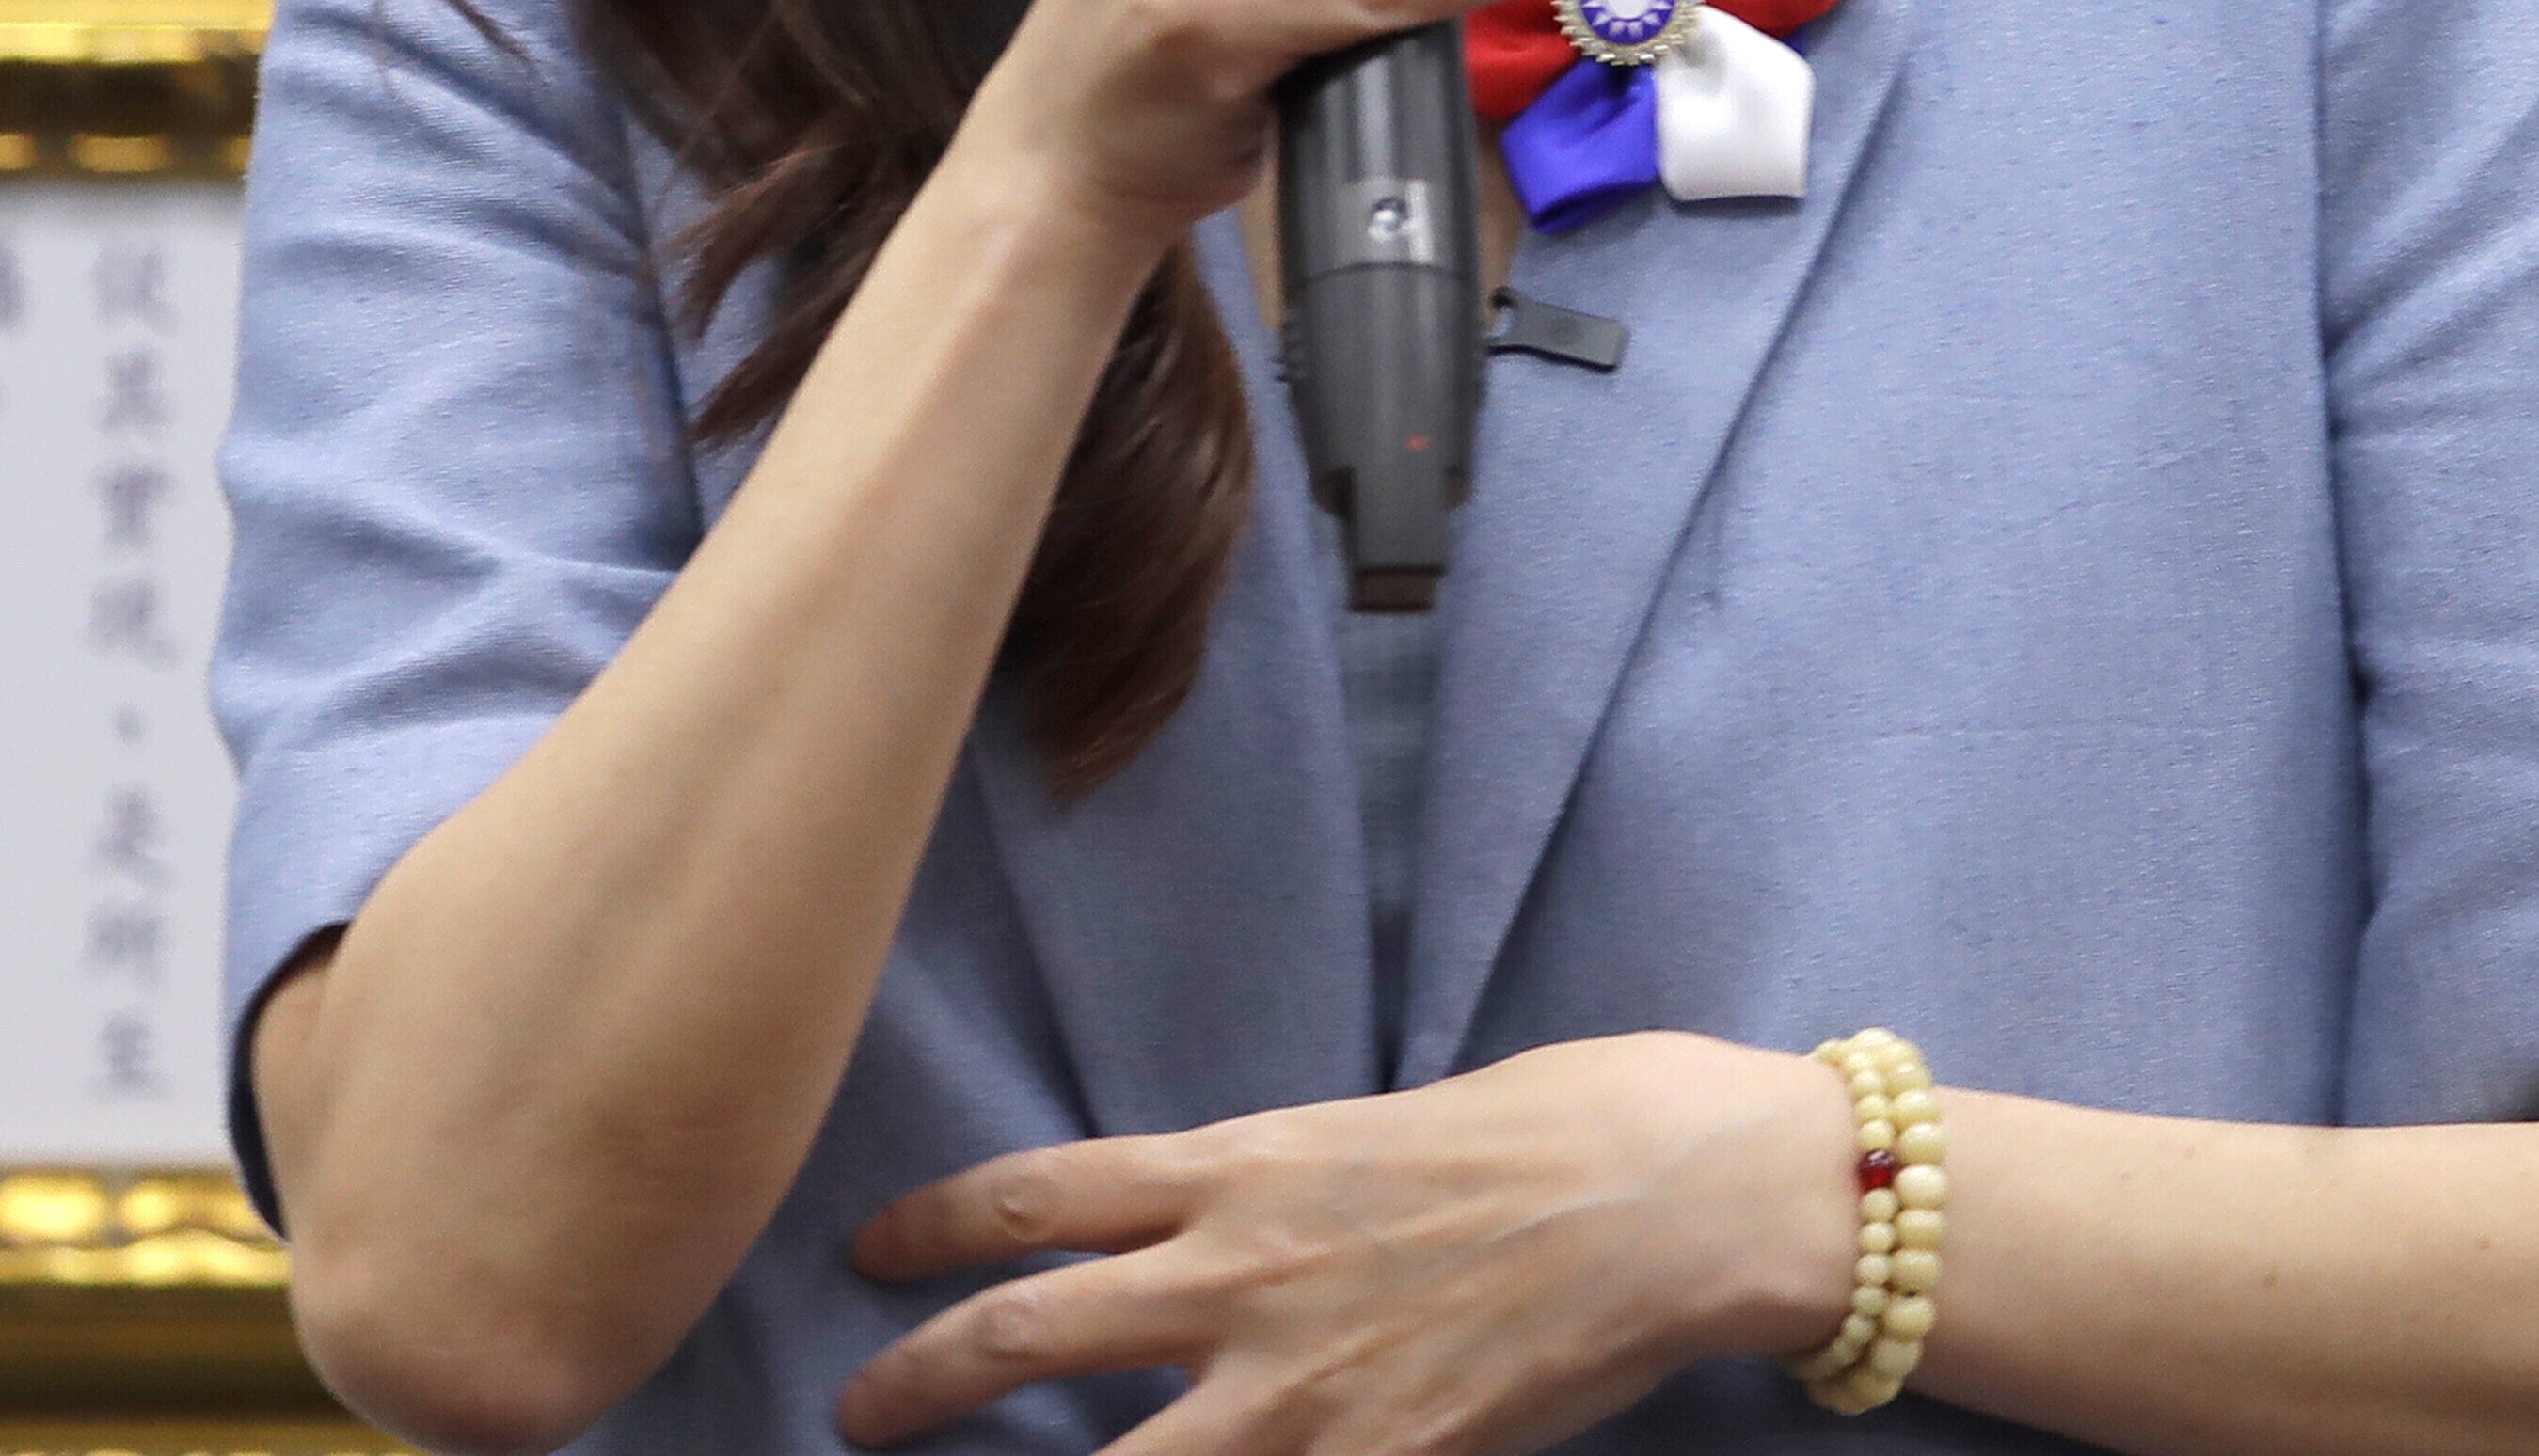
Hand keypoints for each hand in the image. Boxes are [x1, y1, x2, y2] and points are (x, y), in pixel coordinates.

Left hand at [838, 1034, 1852, 1454]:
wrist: (1684, 1196)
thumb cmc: (1569, 1124)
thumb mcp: (1387, 1127)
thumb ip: (1291, 1185)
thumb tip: (1232, 1224)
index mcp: (1248, 1165)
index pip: (1040, 1194)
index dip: (935, 1227)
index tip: (872, 1253)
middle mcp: (1241, 1272)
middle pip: (1024, 1332)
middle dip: (913, 1381)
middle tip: (854, 1413)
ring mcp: (1299, 1388)